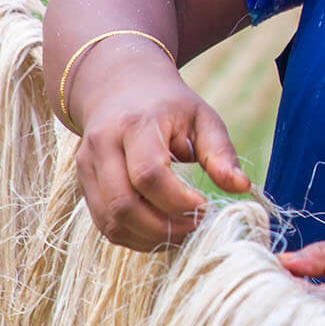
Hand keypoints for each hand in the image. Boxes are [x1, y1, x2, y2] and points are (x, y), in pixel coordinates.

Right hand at [73, 47, 248, 250]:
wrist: (119, 88)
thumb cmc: (169, 106)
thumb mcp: (202, 117)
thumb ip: (220, 153)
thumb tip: (242, 186)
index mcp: (135, 125)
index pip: (149, 174)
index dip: (178, 201)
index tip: (206, 206)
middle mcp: (102, 146)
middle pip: (124, 204)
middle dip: (164, 227)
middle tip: (197, 225)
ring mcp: (86, 167)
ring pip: (111, 221)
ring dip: (149, 237)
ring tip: (183, 230)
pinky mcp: (83, 185)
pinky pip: (105, 224)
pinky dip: (134, 236)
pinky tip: (161, 231)